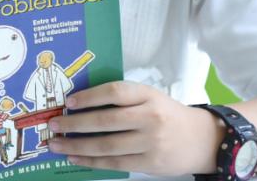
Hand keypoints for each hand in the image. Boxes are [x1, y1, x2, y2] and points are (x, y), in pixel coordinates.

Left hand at [46, 81, 223, 175]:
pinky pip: (115, 163)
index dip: (89, 96)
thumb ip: (124, 100)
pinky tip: (75, 158)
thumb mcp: (151, 98)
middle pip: (105, 121)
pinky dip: (91, 161)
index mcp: (149, 96)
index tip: (68, 102)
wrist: (203, 140)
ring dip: (76, 146)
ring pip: (106, 145)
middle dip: (74, 124)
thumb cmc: (168, 116)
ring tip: (56, 144)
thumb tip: (80, 105)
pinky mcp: (150, 162)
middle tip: (53, 125)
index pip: (115, 92)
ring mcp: (151, 142)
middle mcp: (151, 117)